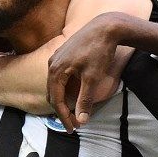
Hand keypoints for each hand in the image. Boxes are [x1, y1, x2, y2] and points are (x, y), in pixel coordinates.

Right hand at [48, 13, 131, 130]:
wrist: (105, 27)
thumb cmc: (98, 51)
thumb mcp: (92, 78)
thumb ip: (85, 100)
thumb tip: (81, 120)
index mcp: (55, 70)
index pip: (56, 101)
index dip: (64, 117)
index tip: (72, 129)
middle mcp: (52, 63)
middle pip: (53, 94)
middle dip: (62, 110)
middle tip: (73, 124)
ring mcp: (56, 57)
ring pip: (55, 85)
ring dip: (62, 99)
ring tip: (72, 111)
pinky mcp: (64, 53)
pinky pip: (59, 76)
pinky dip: (64, 88)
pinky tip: (73, 93)